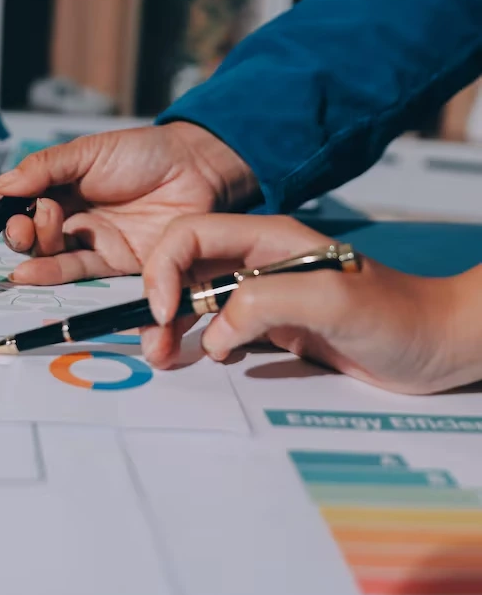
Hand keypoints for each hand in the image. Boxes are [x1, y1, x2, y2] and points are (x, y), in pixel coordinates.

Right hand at [0, 122, 257, 285]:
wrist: (196, 169)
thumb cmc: (144, 153)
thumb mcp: (88, 152)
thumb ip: (43, 168)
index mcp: (62, 186)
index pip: (21, 202)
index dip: (0, 210)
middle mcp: (73, 216)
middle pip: (31, 232)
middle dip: (16, 229)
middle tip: (24, 219)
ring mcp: (93, 241)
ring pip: (50, 253)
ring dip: (31, 248)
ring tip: (31, 231)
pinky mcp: (116, 264)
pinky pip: (77, 272)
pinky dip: (48, 273)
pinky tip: (27, 271)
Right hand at [142, 214, 467, 393]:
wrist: (439, 346)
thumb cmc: (400, 315)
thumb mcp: (331, 301)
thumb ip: (266, 303)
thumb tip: (218, 330)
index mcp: (268, 238)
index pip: (191, 235)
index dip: (164, 269)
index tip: (164, 311)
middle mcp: (260, 261)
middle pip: (185, 268)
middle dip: (159, 301)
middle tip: (156, 343)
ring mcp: (267, 294)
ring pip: (199, 301)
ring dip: (175, 325)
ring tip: (166, 354)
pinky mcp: (275, 325)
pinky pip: (222, 329)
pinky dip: (201, 343)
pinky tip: (203, 358)